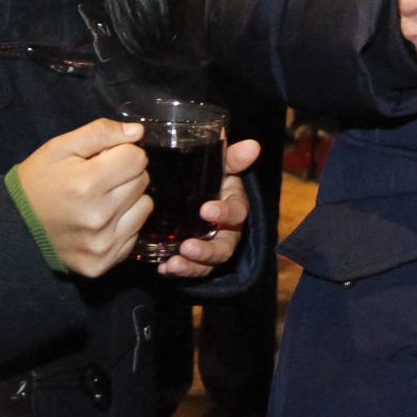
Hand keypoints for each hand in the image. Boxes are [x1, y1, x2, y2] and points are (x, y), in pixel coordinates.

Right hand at [14, 118, 150, 276]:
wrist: (14, 228)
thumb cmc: (38, 182)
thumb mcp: (60, 147)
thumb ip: (100, 132)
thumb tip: (138, 132)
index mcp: (87, 184)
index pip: (137, 158)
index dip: (123, 153)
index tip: (105, 159)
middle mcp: (99, 217)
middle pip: (142, 181)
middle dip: (126, 174)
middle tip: (99, 180)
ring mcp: (102, 244)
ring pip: (145, 207)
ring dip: (129, 200)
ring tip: (101, 201)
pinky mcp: (103, 262)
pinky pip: (135, 234)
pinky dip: (123, 224)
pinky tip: (100, 222)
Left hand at [158, 138, 261, 277]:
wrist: (195, 196)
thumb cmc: (212, 179)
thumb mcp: (221, 166)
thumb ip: (232, 157)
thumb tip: (253, 145)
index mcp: (234, 206)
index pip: (237, 213)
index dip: (224, 214)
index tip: (205, 210)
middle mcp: (227, 231)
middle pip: (225, 247)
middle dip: (207, 251)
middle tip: (187, 247)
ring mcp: (212, 248)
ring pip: (208, 264)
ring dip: (192, 265)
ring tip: (173, 263)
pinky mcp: (196, 260)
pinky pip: (191, 270)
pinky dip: (178, 271)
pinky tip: (163, 268)